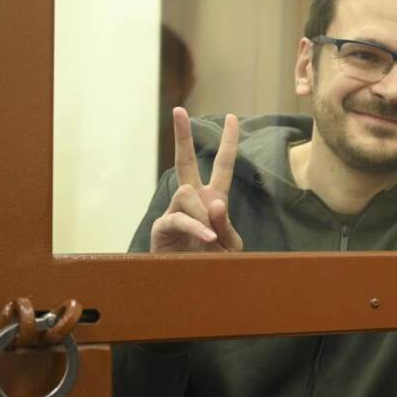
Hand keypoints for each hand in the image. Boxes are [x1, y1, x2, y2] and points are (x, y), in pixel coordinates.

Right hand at [150, 107, 243, 252]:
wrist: (192, 286)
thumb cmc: (213, 263)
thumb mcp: (229, 245)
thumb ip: (226, 224)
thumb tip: (214, 202)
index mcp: (213, 199)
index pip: (223, 165)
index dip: (229, 142)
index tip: (234, 118)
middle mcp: (192, 199)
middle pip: (185, 160)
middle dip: (182, 135)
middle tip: (178, 110)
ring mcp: (175, 211)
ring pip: (187, 193)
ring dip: (202, 214)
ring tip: (210, 238)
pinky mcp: (163, 226)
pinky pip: (180, 218)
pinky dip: (196, 227)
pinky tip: (207, 238)